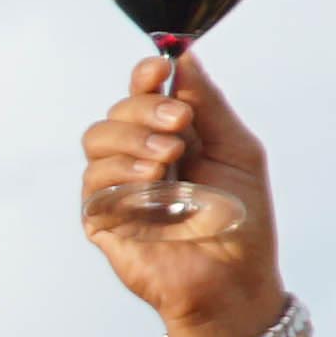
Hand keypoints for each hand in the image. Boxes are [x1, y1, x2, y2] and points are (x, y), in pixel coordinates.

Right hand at [77, 48, 284, 336]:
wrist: (234, 280)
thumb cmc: (241, 220)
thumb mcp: (237, 150)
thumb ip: (209, 105)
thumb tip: (185, 57)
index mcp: (172, 137)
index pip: (144, 94)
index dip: (145, 77)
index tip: (159, 68)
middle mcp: (140, 157)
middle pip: (117, 111)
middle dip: (144, 107)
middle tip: (179, 122)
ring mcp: (118, 187)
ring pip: (97, 139)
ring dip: (133, 139)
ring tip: (170, 159)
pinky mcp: (102, 218)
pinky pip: (94, 181)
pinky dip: (122, 173)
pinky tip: (153, 181)